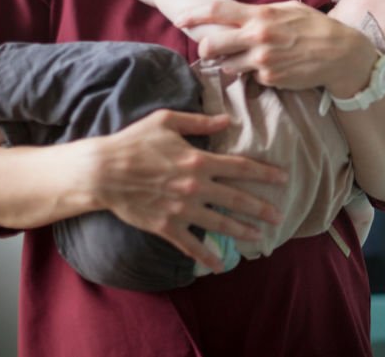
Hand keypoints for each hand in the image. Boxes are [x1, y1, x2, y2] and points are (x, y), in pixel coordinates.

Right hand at [90, 109, 286, 272]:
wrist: (102, 172)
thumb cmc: (133, 142)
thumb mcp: (167, 121)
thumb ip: (200, 122)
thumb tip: (227, 120)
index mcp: (199, 160)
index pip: (240, 167)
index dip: (264, 173)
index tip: (283, 178)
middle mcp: (195, 187)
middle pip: (237, 199)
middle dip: (261, 207)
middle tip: (280, 215)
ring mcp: (182, 209)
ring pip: (219, 223)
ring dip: (242, 230)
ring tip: (259, 236)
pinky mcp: (166, 226)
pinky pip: (191, 245)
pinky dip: (207, 256)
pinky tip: (220, 265)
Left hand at [176, 0, 376, 93]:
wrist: (341, 54)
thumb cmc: (316, 27)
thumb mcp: (289, 9)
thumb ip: (261, 11)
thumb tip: (240, 14)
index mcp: (261, 15)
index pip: (217, 11)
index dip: (193, 15)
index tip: (179, 20)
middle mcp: (258, 37)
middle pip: (212, 44)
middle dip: (206, 48)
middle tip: (210, 50)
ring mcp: (263, 61)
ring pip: (229, 65)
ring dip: (233, 63)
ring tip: (254, 58)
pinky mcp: (270, 79)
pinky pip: (253, 78)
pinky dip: (257, 74)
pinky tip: (276, 67)